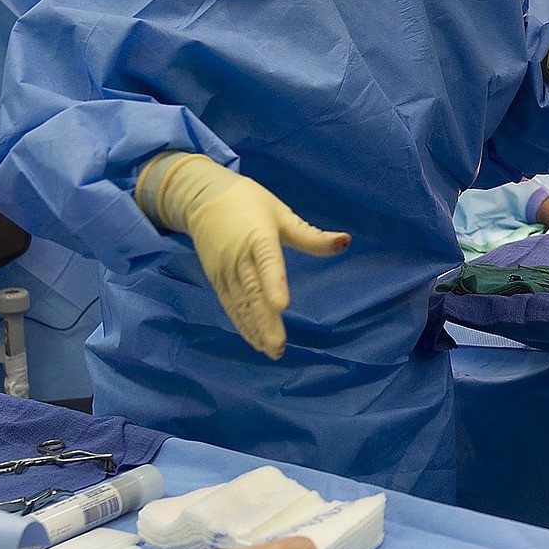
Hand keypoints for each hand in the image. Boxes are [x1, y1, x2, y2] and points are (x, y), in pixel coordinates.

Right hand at [140, 154, 350, 357]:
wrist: (203, 197)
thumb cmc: (249, 203)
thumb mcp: (281, 213)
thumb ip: (311, 235)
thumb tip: (346, 241)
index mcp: (258, 237)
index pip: (267, 261)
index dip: (274, 283)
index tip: (282, 306)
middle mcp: (238, 257)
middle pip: (252, 292)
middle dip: (265, 321)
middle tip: (278, 347)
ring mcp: (225, 270)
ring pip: (240, 303)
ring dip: (255, 329)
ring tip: (272, 351)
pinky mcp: (216, 279)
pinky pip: (230, 305)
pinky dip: (242, 324)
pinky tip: (256, 341)